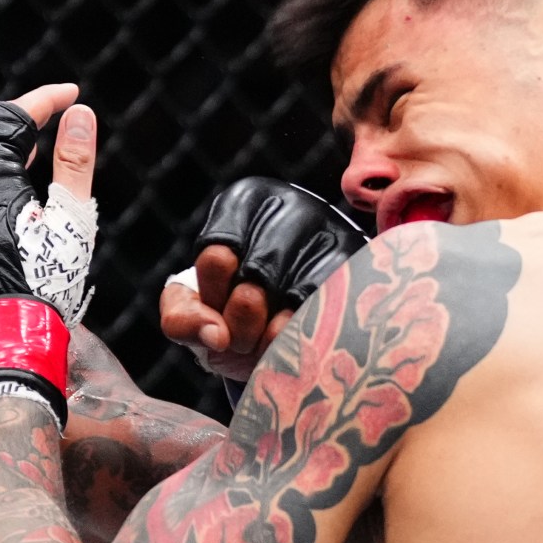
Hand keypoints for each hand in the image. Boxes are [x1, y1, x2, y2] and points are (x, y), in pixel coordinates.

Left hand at [161, 178, 366, 382]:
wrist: (286, 325)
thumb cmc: (231, 311)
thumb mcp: (193, 313)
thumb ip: (182, 320)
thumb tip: (216, 335)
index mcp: (244, 201)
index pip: (218, 258)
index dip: (214, 299)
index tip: (219, 307)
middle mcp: (291, 205)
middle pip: (256, 281)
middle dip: (242, 326)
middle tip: (245, 338)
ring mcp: (332, 231)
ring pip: (294, 299)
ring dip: (274, 338)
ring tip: (270, 341)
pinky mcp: (360, 265)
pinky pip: (327, 310)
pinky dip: (304, 336)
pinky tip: (299, 336)